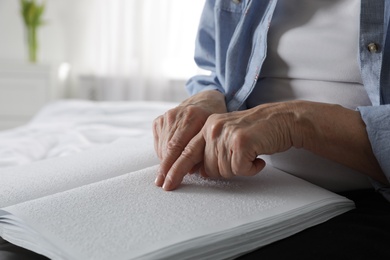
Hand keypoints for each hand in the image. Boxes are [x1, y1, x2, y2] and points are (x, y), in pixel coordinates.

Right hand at [153, 90, 226, 186]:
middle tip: (162, 185)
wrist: (205, 101)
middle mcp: (178, 115)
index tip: (167, 182)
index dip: (172, 167)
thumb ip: (205, 151)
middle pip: (167, 148)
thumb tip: (191, 172)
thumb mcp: (216, 134)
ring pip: (162, 147)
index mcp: (194, 116)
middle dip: (164, 169)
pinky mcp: (159, 120)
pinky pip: (158, 143)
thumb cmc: (214, 122)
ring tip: (169, 173)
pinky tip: (171, 157)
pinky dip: (163, 153)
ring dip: (165, 162)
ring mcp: (167, 116)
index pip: (178, 147)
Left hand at [159, 100, 386, 190]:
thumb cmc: (255, 132)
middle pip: (207, 168)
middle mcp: (213, 127)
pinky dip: (251, 169)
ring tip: (251, 154)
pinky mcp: (240, 141)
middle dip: (224, 170)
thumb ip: (209, 150)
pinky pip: (239, 170)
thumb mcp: (226, 136)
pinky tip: (258, 157)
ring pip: (223, 171)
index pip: (185, 152)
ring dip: (239, 168)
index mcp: (207, 125)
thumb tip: (198, 172)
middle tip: (241, 158)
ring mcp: (226, 133)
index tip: (164, 185)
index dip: (174, 170)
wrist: (282, 120)